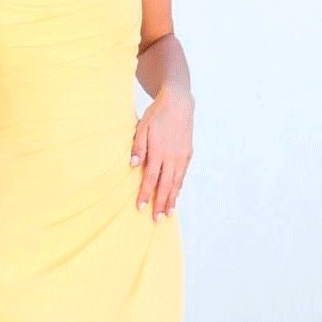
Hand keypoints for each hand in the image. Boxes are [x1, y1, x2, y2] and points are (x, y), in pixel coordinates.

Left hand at [132, 87, 193, 219]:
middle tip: (157, 219)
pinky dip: (179, 186)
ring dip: (172, 199)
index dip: (145, 194)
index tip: (140, 207)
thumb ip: (138, 147)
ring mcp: (182, 156)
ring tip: (169, 213)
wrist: (179, 102)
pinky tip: (176, 195)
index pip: (151, 178)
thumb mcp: (142, 127)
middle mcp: (172, 156)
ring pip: (177, 182)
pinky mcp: (188, 153)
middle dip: (161, 203)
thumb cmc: (157, 115)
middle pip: (166, 185)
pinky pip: (183, 174)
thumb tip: (133, 164)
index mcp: (159, 151)